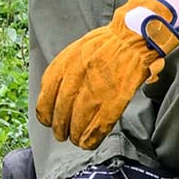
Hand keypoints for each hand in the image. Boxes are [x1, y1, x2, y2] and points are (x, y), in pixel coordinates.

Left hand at [36, 0, 178, 148]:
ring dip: (75, 135)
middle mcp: (77, 77)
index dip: (46, 113)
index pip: (47, 96)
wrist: (133, 36)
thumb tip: (56, 95)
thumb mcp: (77, 49)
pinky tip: (89, 142)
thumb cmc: (107, 43)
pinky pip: (99, 125)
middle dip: (60, 127)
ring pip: (78, 122)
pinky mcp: (115, 99)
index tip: (48, 120)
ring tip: (76, 139)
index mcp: (65, 64)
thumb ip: (65, 71)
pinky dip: (92, 137)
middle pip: (61, 112)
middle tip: (63, 134)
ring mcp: (96, 89)